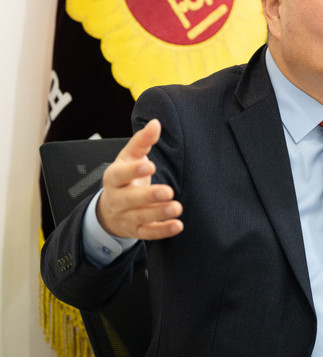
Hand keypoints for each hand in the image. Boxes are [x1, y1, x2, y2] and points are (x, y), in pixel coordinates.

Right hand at [97, 119, 182, 239]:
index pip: (120, 174)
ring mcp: (126, 216)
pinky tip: (177, 225)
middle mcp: (118, 198)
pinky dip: (163, 231)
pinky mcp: (136, 230)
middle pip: (130, 199)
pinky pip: (149, 233)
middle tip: (168, 191)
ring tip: (176, 208)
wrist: (110, 209)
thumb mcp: (129, 157)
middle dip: (148, 196)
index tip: (149, 165)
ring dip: (159, 213)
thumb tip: (155, 123)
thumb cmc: (124, 178)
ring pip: (140, 217)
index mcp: (114, 177)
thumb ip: (142, 140)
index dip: (133, 171)